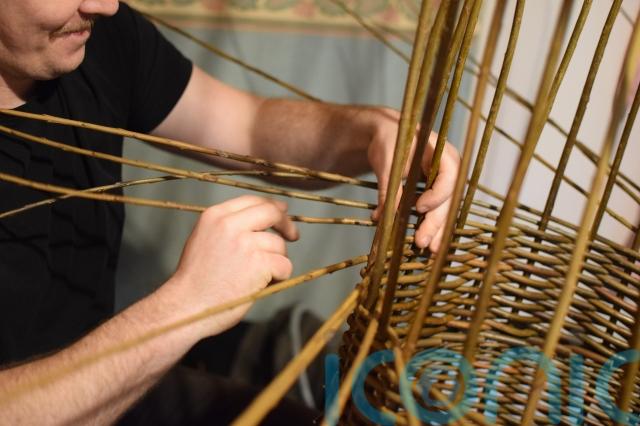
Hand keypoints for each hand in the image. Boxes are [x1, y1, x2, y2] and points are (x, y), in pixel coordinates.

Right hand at [167, 195, 298, 336]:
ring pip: (278, 244)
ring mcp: (245, 243)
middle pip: (271, 212)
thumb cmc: (196, 280)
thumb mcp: (204, 239)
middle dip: (286, 224)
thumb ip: (227, 227)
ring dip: (276, 260)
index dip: (272, 206)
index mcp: (215, 216)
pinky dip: (280, 276)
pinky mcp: (259, 263)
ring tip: (258, 276)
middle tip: (293, 235)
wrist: (187, 306)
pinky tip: (263, 284)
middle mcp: (229, 225)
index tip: (282, 212)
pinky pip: (284, 265)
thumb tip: (261, 221)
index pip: (252, 200)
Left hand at [367, 108, 459, 252]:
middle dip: (435, 222)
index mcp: (441, 151)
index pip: (449, 175)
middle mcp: (450, 167)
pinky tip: (427, 243)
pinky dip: (430, 225)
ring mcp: (446, 180)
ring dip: (436, 229)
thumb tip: (383, 217)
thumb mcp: (386, 161)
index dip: (437, 194)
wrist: (388, 135)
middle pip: (448, 198)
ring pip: (445, 208)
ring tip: (428, 251)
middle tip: (421, 243)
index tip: (419, 208)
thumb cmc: (389, 140)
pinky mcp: (437, 191)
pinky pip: (437, 210)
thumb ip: (389, 187)